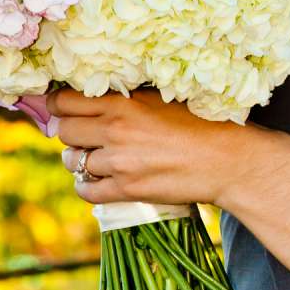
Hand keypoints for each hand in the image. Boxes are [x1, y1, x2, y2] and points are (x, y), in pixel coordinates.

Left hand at [47, 90, 259, 209]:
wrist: (229, 160)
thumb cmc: (203, 124)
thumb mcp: (163, 99)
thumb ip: (128, 99)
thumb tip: (95, 99)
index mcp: (124, 103)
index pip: (66, 101)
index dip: (60, 105)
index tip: (65, 110)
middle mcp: (116, 130)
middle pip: (64, 131)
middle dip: (70, 133)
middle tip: (84, 137)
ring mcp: (120, 162)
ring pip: (73, 162)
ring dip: (79, 161)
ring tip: (96, 160)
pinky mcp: (127, 189)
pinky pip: (86, 190)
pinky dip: (88, 187)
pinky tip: (100, 182)